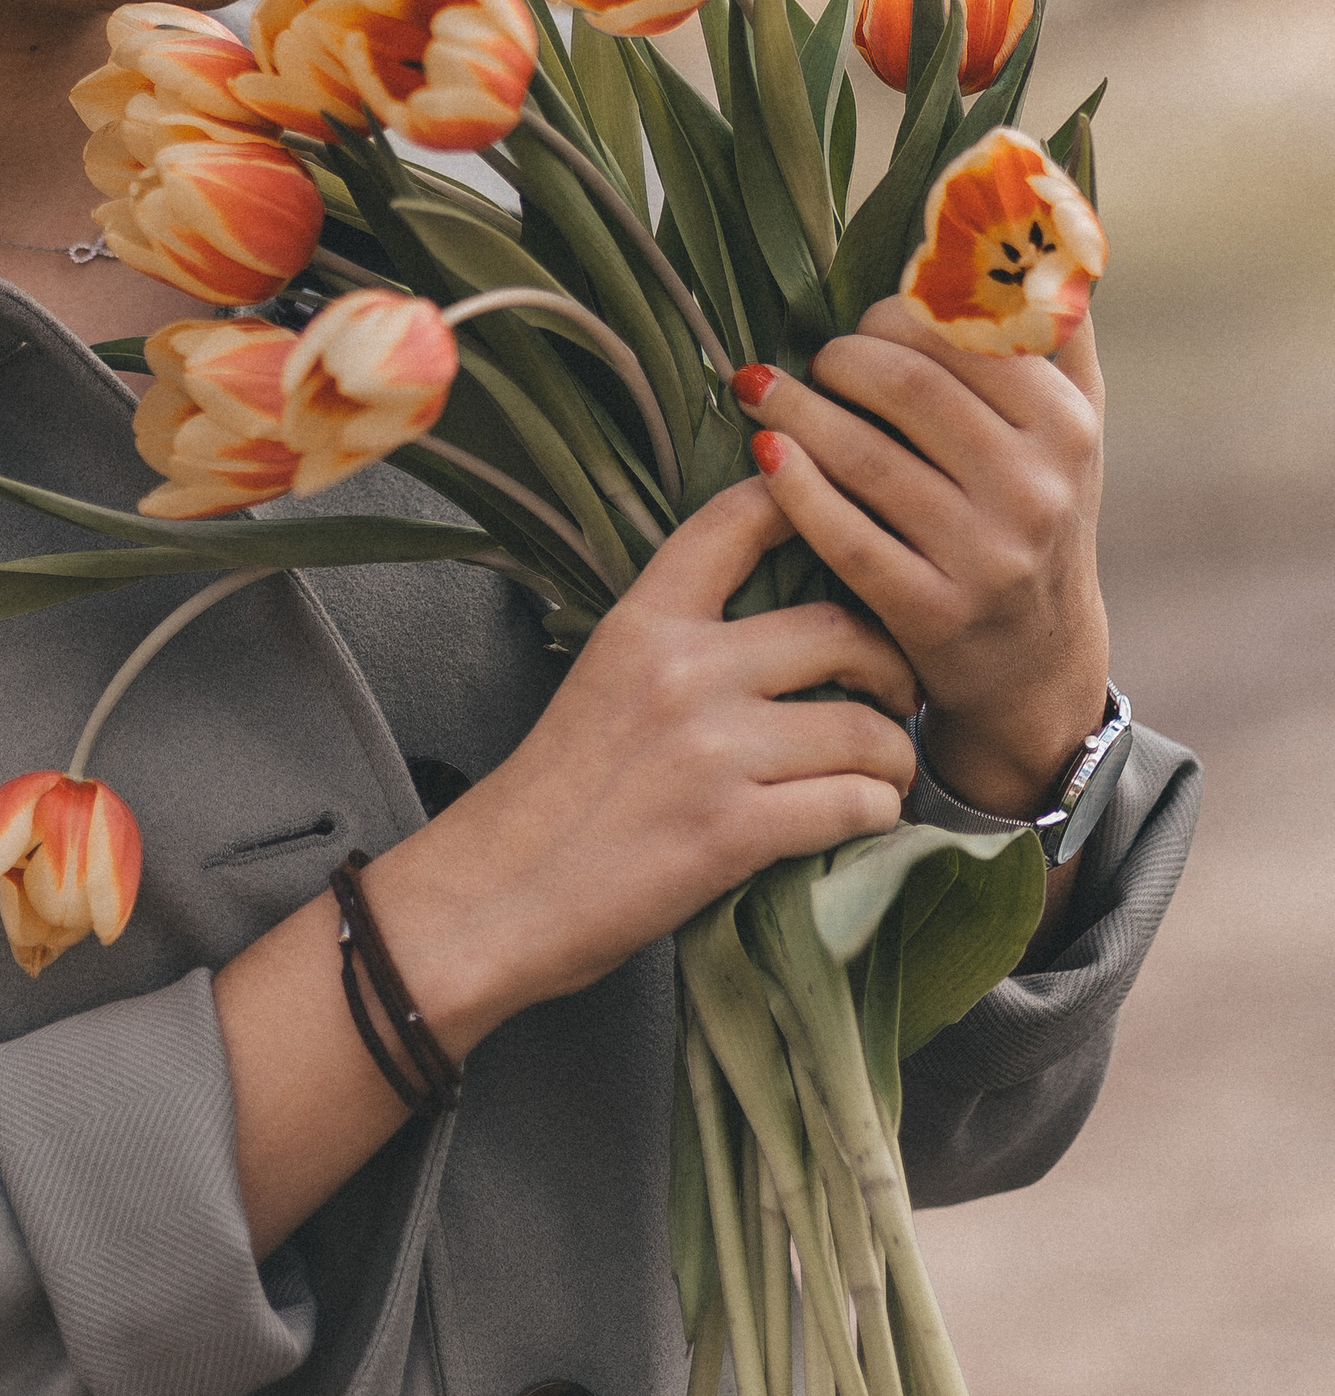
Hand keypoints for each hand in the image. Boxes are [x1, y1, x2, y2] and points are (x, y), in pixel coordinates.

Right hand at [383, 480, 917, 1045]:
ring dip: (892, 756)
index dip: (810, 503)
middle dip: (892, 663)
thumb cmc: (555, 792)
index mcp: (643, 621)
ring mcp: (711, 749)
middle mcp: (682, 669)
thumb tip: (789, 624)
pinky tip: (857, 819)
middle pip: (840, 625)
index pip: (739, 521)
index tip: (848, 529)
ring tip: (880, 772)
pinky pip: (856, 803)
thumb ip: (682, 641)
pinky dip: (874, 813)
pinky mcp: (734, 830)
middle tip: (895, 693)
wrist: (499, 892)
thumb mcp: (605, 678)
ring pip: (865, 727)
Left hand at [737, 298, 1110, 822]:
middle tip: (810, 360)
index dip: (891, 317)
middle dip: (838, 359)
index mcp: (1065, 424)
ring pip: (864, 457)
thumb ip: (1052, 327)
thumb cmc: (1035, 507)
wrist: (1036, 658)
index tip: (860, 323)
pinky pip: (843, 536)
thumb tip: (1036, 209)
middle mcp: (1035, 488)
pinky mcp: (931, 612)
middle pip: (906, 388)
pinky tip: (762, 453)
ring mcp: (985, 555)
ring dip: (793, 410)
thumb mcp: (1068, 423)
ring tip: (755, 387)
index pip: (960, 335)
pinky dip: (792, 486)